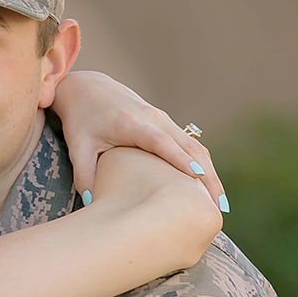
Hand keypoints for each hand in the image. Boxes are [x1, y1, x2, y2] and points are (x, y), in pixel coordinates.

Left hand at [52, 71, 226, 210]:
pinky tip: (209, 190)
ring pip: (196, 146)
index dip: (178, 157)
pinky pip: (191, 146)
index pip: (160, 141)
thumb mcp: (77, 147)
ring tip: (219, 206)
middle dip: (206, 176)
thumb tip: (92, 204)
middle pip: (188, 146)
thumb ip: (84, 175)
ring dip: (210, 174)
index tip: (196, 175)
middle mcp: (154, 118)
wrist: (88, 89)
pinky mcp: (167, 125)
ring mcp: (164, 120)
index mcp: (131, 122)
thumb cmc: (82, 120)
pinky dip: (202, 166)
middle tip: (217, 208)